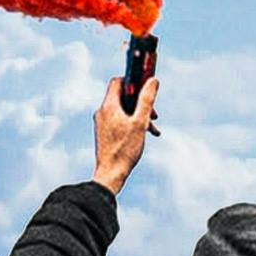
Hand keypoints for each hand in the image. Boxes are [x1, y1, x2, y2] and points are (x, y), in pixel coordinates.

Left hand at [93, 74, 159, 195]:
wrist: (110, 174)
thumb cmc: (124, 150)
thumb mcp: (140, 123)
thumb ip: (146, 100)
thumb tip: (153, 81)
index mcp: (109, 106)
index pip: (118, 82)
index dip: (133, 81)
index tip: (145, 87)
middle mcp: (102, 112)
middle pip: (123, 97)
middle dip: (140, 102)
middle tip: (153, 113)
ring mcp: (102, 123)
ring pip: (123, 110)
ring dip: (138, 115)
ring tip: (151, 128)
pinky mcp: (104, 133)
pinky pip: (119, 121)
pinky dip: (131, 124)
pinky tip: (143, 135)